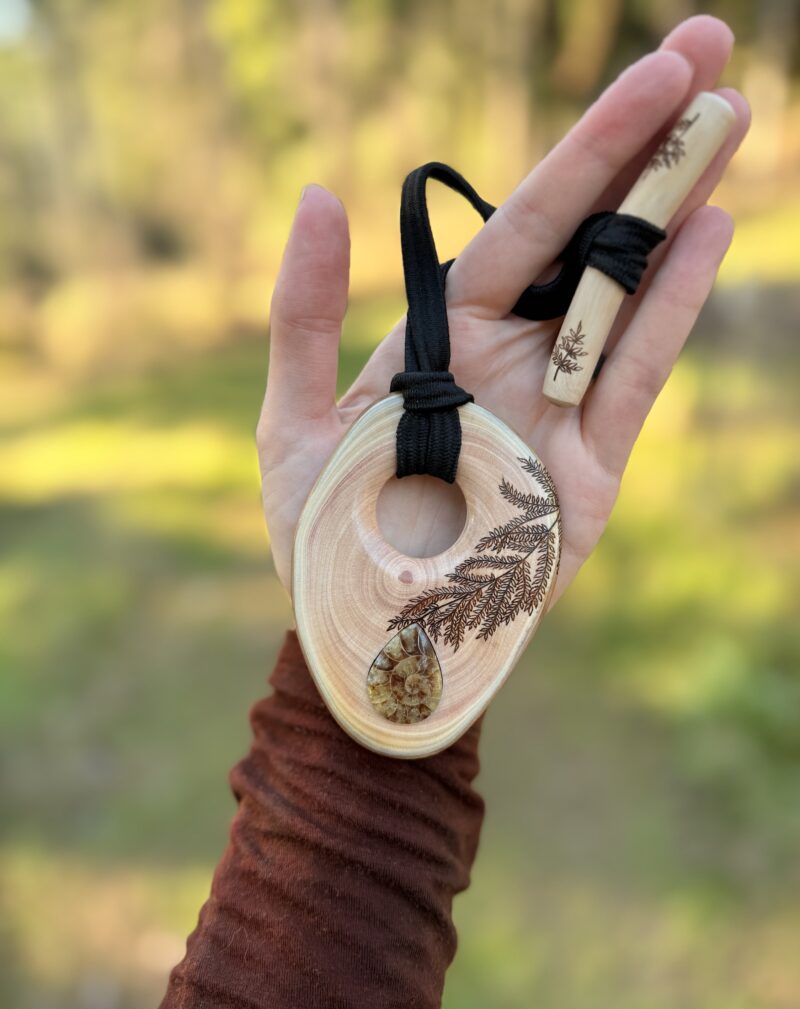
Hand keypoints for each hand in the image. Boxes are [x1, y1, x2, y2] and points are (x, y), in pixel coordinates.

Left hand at [258, 15, 748, 603]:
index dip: (588, 145)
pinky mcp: (590, 473)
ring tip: (731, 119)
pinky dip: (671, 309)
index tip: (653, 68)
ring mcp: (559, 411)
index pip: (525, 222)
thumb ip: (302, 315)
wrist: (368, 635)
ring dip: (677, 207)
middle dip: (650, 147)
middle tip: (714, 53)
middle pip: (589, 237)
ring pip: (626, 293)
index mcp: (446, 336)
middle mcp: (512, 359)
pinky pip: (634, 378)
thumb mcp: (292, 420)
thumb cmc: (322, 536)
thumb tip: (320, 192)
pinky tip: (710, 232)